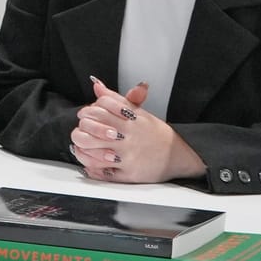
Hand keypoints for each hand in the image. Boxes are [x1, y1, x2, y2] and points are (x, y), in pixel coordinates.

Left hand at [69, 77, 204, 183]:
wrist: (179, 157)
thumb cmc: (156, 135)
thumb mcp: (140, 113)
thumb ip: (116, 99)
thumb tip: (97, 86)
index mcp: (131, 119)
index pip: (101, 107)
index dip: (89, 109)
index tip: (86, 113)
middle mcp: (129, 137)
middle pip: (91, 127)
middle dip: (82, 127)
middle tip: (83, 128)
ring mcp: (128, 156)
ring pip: (92, 150)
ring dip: (82, 146)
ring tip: (83, 144)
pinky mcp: (128, 174)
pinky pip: (100, 170)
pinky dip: (90, 165)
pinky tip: (89, 159)